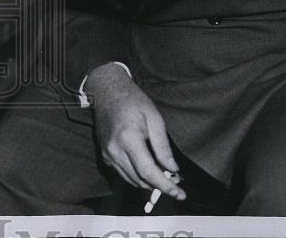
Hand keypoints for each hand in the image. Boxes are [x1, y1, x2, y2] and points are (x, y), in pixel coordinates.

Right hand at [87, 64, 184, 200]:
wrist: (107, 91)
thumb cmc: (133, 100)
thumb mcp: (154, 117)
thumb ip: (162, 146)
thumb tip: (173, 169)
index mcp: (128, 139)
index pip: (148, 172)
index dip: (165, 186)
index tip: (180, 194)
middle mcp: (114, 150)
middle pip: (140, 180)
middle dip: (160, 186)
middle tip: (177, 184)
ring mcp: (107, 154)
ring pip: (131, 180)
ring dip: (149, 183)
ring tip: (165, 177)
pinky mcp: (105, 155)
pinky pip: (123, 173)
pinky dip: (137, 177)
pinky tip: (148, 169)